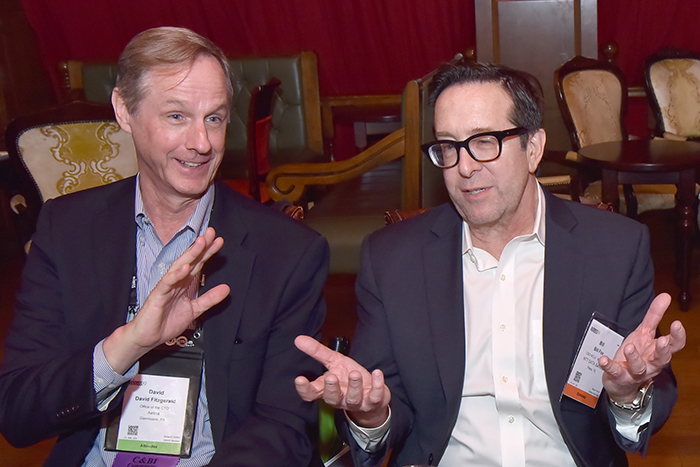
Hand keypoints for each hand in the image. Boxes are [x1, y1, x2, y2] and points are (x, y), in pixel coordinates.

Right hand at [104, 227, 230, 372]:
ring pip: (179, 266)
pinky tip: (185, 267)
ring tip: (201, 243)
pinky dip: (176, 275)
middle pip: (190, 260)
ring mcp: (166, 286)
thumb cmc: (166, 322)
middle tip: (211, 233)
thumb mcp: (194, 310)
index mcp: (184, 284)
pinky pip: (167, 283)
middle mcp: (176, 281)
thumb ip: (209, 299)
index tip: (219, 241)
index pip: (198, 264)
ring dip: (190, 254)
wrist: (147, 338)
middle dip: (201, 246)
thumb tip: (226, 288)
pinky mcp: (157, 295)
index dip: (208, 252)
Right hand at [294, 335, 390, 427]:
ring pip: (353, 398)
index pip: (311, 393)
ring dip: (354, 386)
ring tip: (355, 374)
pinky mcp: (374, 401)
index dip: (305, 389)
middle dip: (331, 389)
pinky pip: (375, 397)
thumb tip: (298, 339)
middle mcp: (340, 398)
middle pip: (332, 398)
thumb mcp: (334, 362)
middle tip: (330, 377)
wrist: (371, 396)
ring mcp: (357, 402)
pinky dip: (377, 385)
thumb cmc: (348, 378)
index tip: (300, 379)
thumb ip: (317, 352)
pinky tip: (377, 373)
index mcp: (327, 389)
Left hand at [600, 292, 685, 401]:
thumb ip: (654, 315)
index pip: (674, 345)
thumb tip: (666, 296)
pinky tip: (603, 359)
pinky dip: (609, 366)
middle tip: (663, 341)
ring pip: (639, 367)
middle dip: (663, 350)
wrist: (622, 382)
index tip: (677, 324)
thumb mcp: (644, 333)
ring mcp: (635, 372)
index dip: (677, 336)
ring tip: (629, 347)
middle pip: (661, 359)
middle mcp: (650, 363)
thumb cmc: (638, 355)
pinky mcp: (619, 376)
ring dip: (634, 358)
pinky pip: (615, 372)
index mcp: (657, 351)